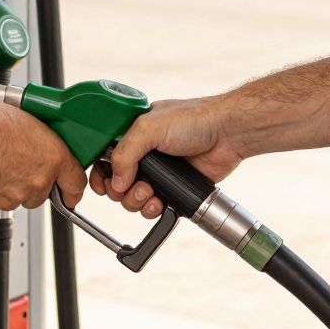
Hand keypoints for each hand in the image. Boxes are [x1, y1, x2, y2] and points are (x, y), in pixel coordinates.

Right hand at [0, 102, 86, 210]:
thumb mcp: (31, 123)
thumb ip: (45, 144)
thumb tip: (47, 148)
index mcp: (54, 157)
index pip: (76, 183)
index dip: (73, 190)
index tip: (71, 193)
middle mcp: (41, 179)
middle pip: (48, 192)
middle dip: (38, 183)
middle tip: (23, 166)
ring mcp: (21, 193)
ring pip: (26, 198)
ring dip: (19, 188)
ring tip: (4, 167)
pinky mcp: (0, 202)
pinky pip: (6, 202)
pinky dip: (1, 192)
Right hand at [90, 97, 242, 218]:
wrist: (227, 134)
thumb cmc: (194, 119)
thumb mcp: (149, 127)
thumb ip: (126, 153)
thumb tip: (116, 182)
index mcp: (133, 135)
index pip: (106, 157)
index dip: (101, 173)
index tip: (102, 185)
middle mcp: (144, 155)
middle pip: (117, 183)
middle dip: (121, 191)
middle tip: (135, 186)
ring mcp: (159, 173)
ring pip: (133, 198)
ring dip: (137, 201)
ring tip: (151, 193)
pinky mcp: (174, 188)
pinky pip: (154, 206)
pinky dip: (153, 209)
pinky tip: (161, 202)